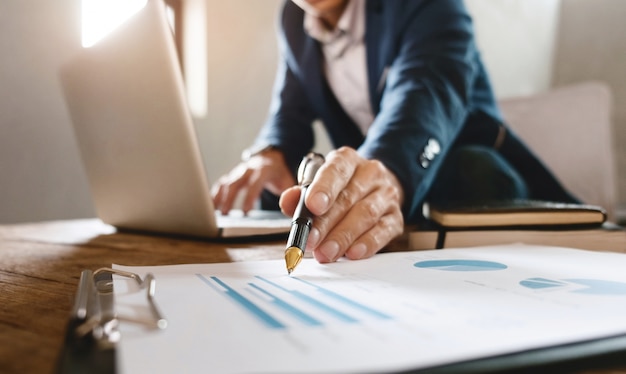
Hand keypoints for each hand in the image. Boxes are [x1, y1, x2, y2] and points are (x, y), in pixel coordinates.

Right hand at [212, 149, 294, 213]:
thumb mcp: (288, 181)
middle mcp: (249, 169)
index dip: (250, 197)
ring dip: (220, 198)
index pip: (255, 183)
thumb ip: (291, 192)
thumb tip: (290, 204)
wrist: (271, 158)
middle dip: (230, 199)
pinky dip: (215, 194)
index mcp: (264, 170)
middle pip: (236, 182)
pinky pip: (221, 184)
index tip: (246, 212)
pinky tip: (211, 206)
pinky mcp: (232, 176)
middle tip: (226, 215)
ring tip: (216, 214)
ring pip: (226, 183)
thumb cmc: (280, 173)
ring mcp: (239, 172)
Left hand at [280, 147, 403, 262]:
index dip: (324, 188)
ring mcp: (386, 195)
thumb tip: (287, 202)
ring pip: (366, 215)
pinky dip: (367, 244)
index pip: (336, 170)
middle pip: (348, 198)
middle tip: (310, 241)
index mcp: (347, 160)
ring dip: (343, 237)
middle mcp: (370, 173)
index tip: (313, 206)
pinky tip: (352, 253)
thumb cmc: (340, 189)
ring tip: (326, 253)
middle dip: (326, 223)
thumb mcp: (317, 185)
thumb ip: (300, 195)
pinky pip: (383, 231)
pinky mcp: (395, 217)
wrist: (375, 189)